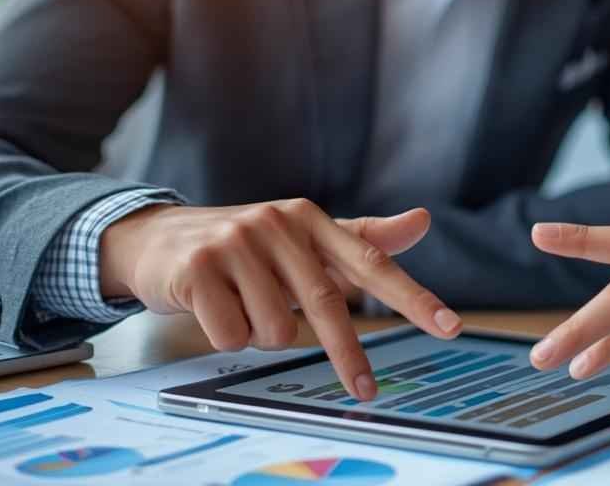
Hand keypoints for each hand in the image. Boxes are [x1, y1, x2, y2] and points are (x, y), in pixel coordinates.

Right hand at [99, 200, 460, 400]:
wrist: (159, 238)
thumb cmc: (245, 246)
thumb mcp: (303, 239)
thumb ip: (362, 239)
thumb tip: (422, 221)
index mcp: (312, 219)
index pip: (372, 262)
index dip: (413, 297)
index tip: (450, 326)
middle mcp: (278, 224)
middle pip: (326, 303)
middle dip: (347, 353)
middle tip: (365, 390)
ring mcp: (235, 243)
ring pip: (273, 329)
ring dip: (260, 333)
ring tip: (241, 306)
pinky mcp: (198, 268)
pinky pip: (231, 335)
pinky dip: (226, 336)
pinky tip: (212, 309)